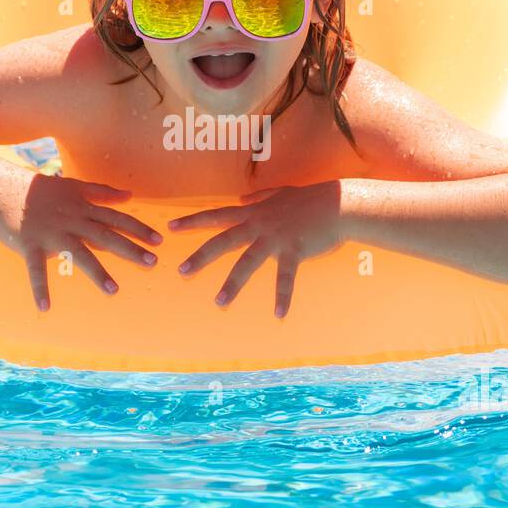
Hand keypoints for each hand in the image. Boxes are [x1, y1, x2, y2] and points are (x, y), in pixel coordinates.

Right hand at [0, 173, 162, 310]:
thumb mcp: (74, 186)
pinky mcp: (30, 245)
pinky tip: (45, 308)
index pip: (116, 218)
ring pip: (79, 254)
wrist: (4, 189)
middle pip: (105, 236)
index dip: (138, 228)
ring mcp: (52, 233)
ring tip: (113, 290)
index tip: (159, 239)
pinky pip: (36, 270)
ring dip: (97, 273)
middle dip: (130, 249)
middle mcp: (72, 221)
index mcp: (83, 208)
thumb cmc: (41, 190)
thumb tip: (129, 195)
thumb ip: (102, 192)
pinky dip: (40, 289)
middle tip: (152, 262)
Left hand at [168, 181, 344, 317]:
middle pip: (223, 241)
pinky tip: (279, 314)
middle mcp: (259, 225)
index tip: (171, 227)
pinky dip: (283, 297)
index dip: (193, 221)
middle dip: (200, 256)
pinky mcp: (293, 251)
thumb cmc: (309, 199)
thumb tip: (241, 200)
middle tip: (181, 271)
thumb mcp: (280, 193)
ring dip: (233, 284)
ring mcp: (275, 238)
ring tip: (219, 302)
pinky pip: (285, 278)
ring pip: (247, 262)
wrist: (336, 204)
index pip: (216, 215)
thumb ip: (259, 197)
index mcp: (253, 212)